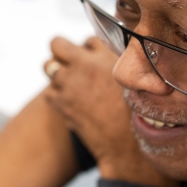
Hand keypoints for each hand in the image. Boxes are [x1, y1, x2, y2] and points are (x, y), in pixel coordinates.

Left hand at [43, 36, 177, 186]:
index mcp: (107, 56)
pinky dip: (56, 96)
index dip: (89, 50)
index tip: (92, 60)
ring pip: (48, 66)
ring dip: (56, 72)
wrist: (128, 146)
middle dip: (61, 51)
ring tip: (69, 83)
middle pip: (57, 43)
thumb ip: (120, 65)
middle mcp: (85, 66)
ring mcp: (69, 83)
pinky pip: (49, 91)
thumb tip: (110, 56)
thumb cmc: (137, 115)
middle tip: (69, 63)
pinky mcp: (60, 103)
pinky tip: (69, 102)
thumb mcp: (135, 82)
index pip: (89, 40)